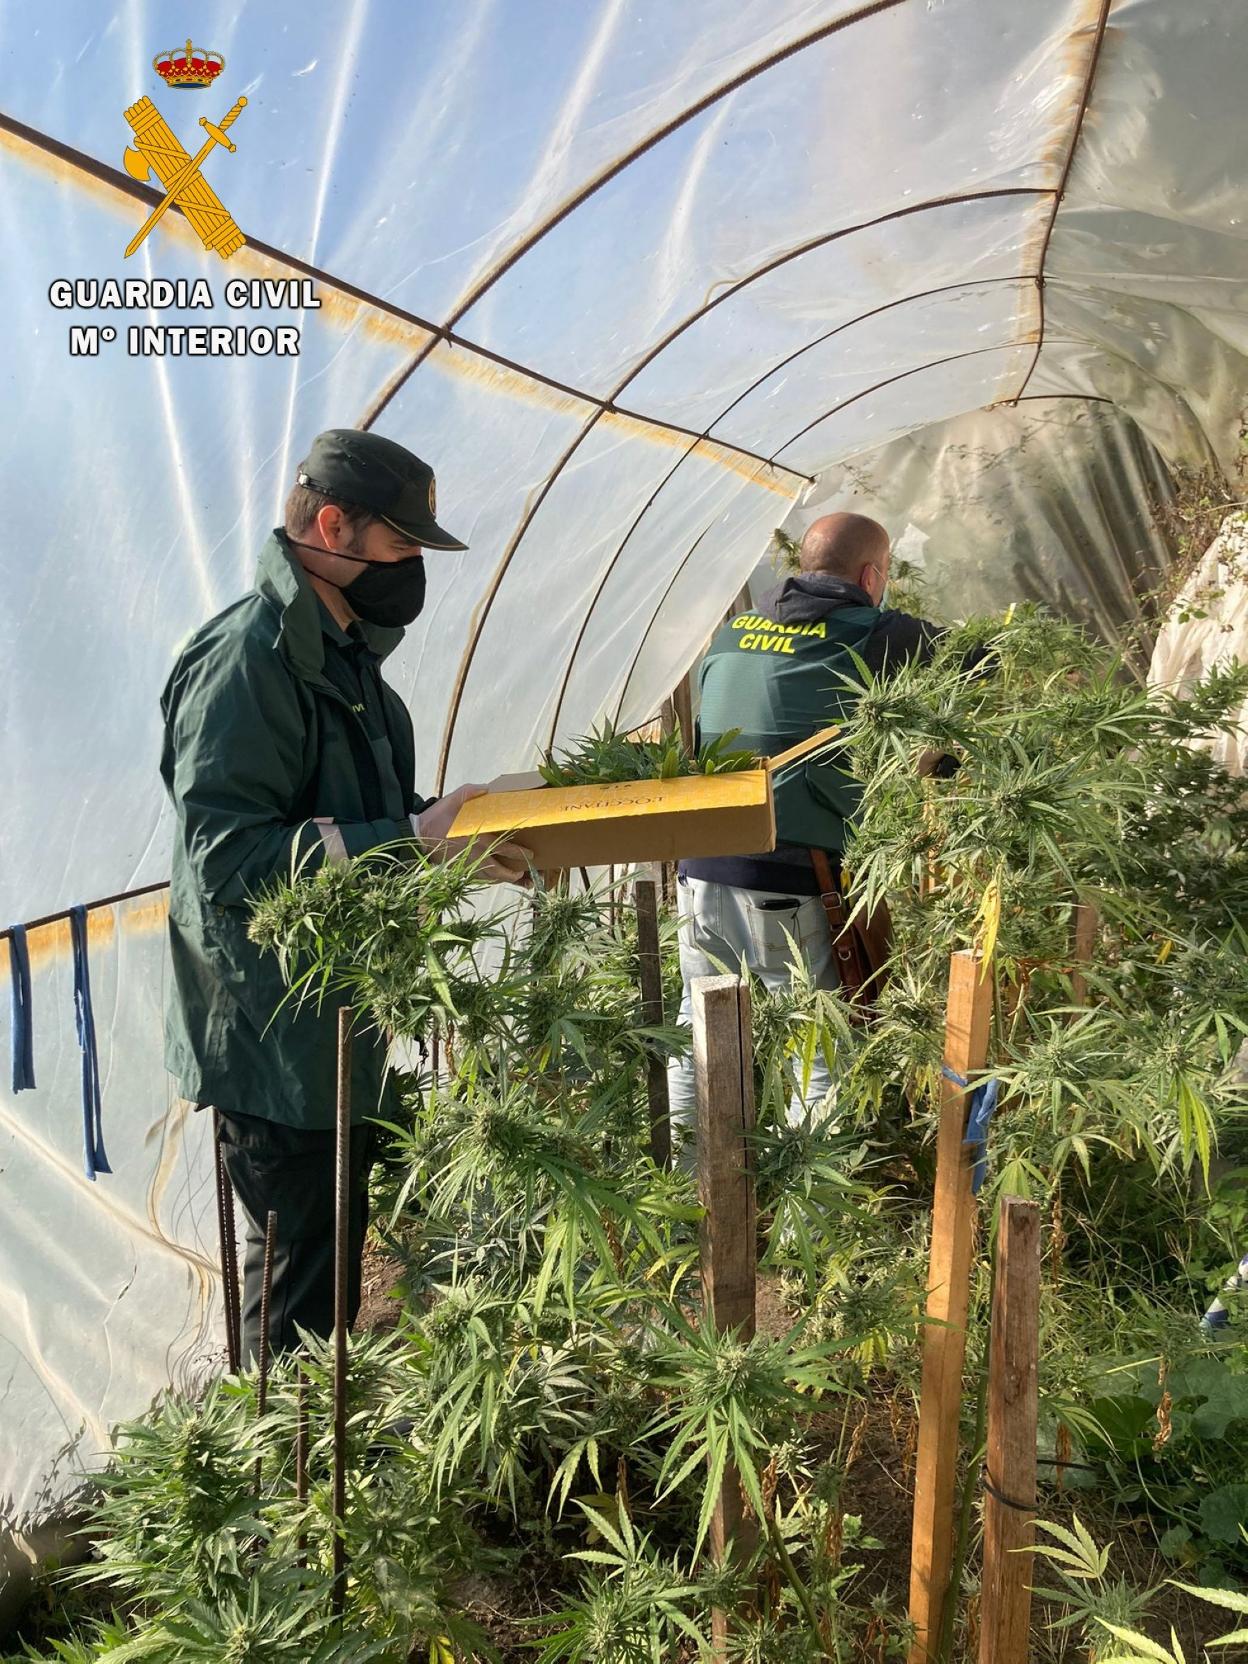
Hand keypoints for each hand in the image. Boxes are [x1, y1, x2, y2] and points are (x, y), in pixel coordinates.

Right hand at [411, 783, 532, 884]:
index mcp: (477, 838)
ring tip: (517, 880)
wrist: (418, 836)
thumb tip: (487, 788)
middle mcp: (475, 855)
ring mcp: (467, 865)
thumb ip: (471, 792)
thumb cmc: (437, 818)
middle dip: (514, 874)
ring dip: (504, 880)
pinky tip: (496, 879)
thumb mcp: (453, 798)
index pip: (504, 848)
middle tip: (525, 874)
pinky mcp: (460, 869)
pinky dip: (490, 880)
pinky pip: (479, 878)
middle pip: (499, 870)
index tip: (531, 855)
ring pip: (490, 878)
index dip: (519, 853)